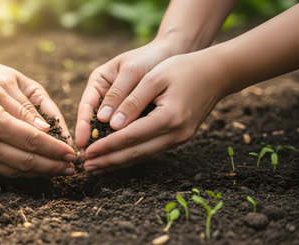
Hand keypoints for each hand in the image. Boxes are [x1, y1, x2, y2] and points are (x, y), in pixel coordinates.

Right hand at [0, 72, 75, 177]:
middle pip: (28, 161)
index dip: (55, 149)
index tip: (71, 153)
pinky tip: (33, 169)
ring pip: (16, 170)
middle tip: (71, 169)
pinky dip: (20, 171)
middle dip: (53, 166)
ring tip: (57, 172)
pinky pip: (1, 171)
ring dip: (40, 172)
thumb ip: (21, 110)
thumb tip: (46, 129)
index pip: (34, 141)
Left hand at [83, 51, 230, 173]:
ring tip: (98, 167)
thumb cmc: (183, 69)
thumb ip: (132, 100)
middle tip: (88, 167)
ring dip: (119, 162)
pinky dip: (132, 156)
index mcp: (169, 118)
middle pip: (136, 153)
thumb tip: (112, 125)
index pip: (130, 137)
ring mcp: (180, 139)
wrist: (216, 74)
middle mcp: (176, 134)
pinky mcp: (179, 138)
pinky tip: (118, 158)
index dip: (106, 146)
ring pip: (143, 155)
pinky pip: (151, 150)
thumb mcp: (154, 78)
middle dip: (109, 161)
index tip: (87, 152)